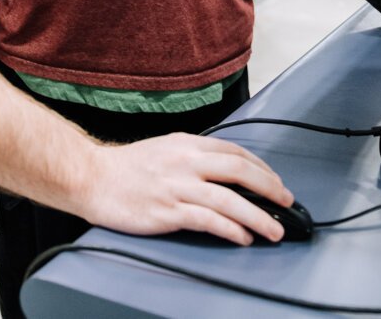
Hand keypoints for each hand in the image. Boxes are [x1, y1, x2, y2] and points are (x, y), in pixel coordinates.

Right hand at [80, 133, 293, 244]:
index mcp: (188, 144)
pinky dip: (231, 229)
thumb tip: (225, 171)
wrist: (93, 177)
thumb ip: (195, 157)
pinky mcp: (169, 211)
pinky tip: (243, 236)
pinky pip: (209, 220)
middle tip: (287, 201)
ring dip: (258, 215)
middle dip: (269, 187)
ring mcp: (178, 186)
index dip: (261, 168)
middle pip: (239, 170)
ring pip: (229, 198)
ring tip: (275, 229)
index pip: (235, 152)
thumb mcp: (167, 149)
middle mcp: (186, 161)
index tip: (276, 181)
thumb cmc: (128, 167)